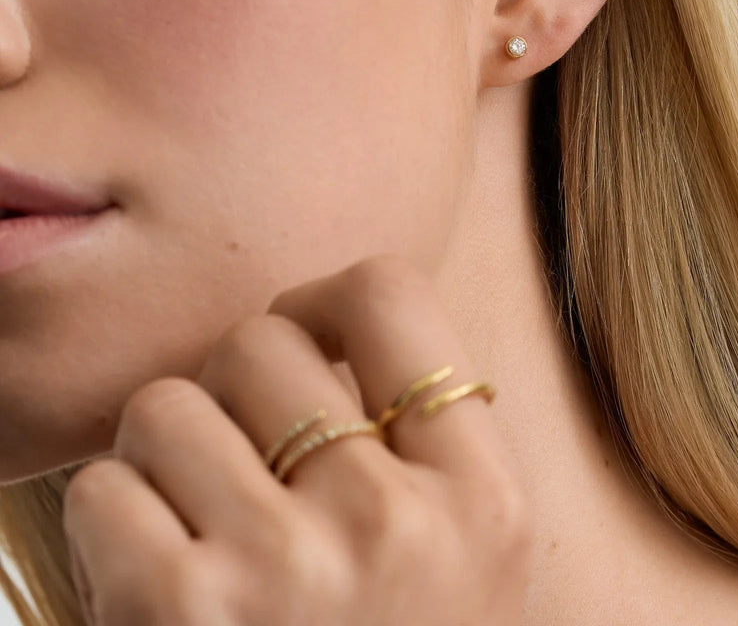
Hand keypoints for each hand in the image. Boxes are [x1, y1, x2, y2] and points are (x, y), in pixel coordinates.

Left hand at [62, 255, 531, 625]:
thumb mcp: (466, 557)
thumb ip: (417, 441)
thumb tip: (316, 326)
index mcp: (482, 497)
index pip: (390, 294)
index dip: (325, 301)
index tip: (307, 342)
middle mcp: (395, 523)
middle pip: (260, 339)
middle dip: (234, 388)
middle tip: (246, 460)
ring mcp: (286, 570)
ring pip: (166, 404)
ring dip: (165, 458)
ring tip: (200, 528)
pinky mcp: (179, 617)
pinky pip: (103, 489)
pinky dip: (112, 528)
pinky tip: (158, 587)